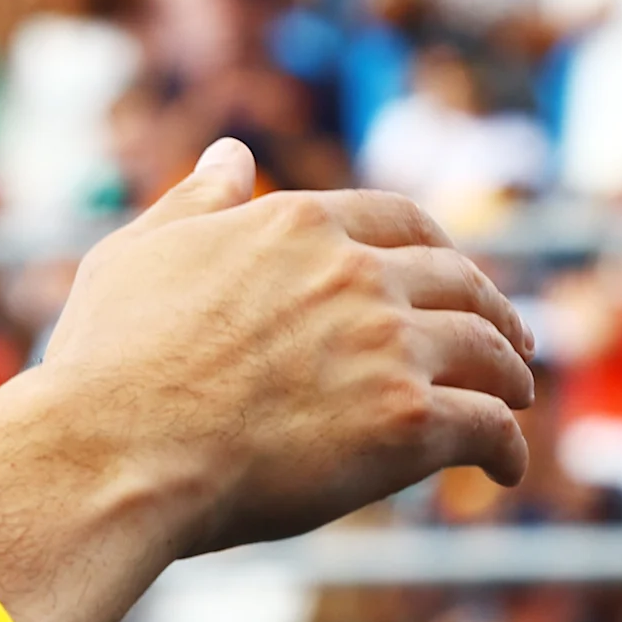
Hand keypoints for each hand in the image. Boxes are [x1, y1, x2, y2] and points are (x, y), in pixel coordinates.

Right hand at [70, 139, 536, 551]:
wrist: (113, 452)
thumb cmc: (106, 363)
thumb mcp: (137, 255)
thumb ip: (195, 202)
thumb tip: (229, 152)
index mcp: (299, 223)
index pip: (399, 220)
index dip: (437, 246)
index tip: (451, 271)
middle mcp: (357, 274)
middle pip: (460, 280)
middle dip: (493, 309)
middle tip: (509, 339)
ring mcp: (389, 347)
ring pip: (488, 351)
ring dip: (510, 375)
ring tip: (515, 400)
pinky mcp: (407, 424)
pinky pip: (486, 428)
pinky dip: (506, 447)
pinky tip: (506, 469)